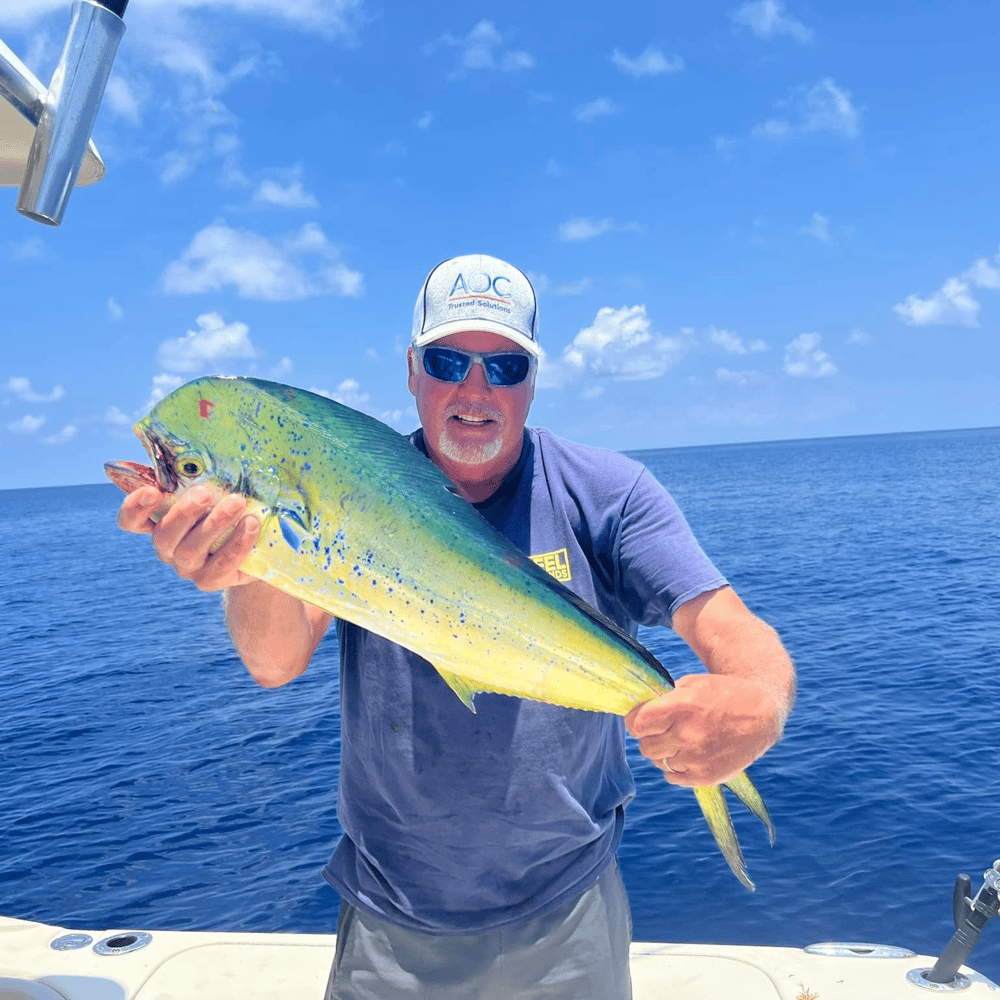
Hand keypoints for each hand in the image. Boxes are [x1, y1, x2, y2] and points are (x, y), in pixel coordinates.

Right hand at [117, 485, 259, 591]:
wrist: (256, 546)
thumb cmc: (227, 507)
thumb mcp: (214, 490)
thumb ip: (199, 476)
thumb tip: (196, 454)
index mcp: (159, 522)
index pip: (132, 521)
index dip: (135, 508)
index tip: (153, 491)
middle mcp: (168, 547)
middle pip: (163, 535)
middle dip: (184, 513)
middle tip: (205, 493)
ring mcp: (187, 566)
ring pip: (190, 550)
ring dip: (215, 524)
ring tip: (237, 503)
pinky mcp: (210, 580)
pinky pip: (220, 565)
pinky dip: (237, 543)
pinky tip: (251, 524)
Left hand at [624, 673, 781, 786]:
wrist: (762, 714)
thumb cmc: (722, 694)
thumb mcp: (692, 684)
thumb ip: (664, 699)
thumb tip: (637, 713)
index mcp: (683, 706)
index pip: (638, 724)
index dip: (635, 722)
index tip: (640, 720)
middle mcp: (689, 734)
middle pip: (646, 746)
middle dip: (650, 737)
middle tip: (662, 730)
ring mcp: (698, 758)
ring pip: (659, 762)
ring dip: (666, 752)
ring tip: (682, 740)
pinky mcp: (707, 776)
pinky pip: (673, 777)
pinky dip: (676, 767)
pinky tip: (689, 753)